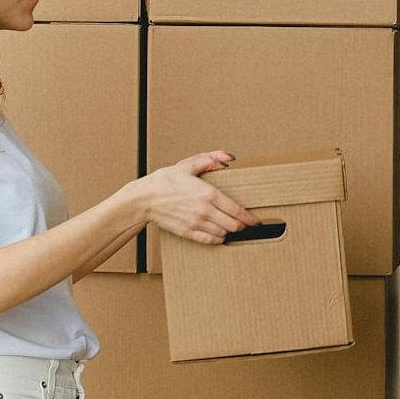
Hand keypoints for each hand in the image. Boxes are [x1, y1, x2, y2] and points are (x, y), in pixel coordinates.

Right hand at [138, 152, 260, 244]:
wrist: (143, 199)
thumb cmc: (164, 181)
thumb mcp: (188, 165)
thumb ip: (210, 159)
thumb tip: (229, 158)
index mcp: (208, 193)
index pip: (237, 210)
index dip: (250, 218)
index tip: (256, 220)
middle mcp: (204, 210)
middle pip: (234, 225)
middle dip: (243, 226)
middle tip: (246, 224)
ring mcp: (196, 223)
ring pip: (224, 234)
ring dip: (231, 232)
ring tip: (233, 228)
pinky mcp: (188, 233)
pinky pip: (211, 240)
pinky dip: (219, 239)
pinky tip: (220, 234)